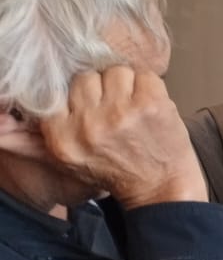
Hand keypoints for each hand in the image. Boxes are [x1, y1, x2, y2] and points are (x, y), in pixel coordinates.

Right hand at [39, 67, 206, 207]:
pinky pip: (144, 73)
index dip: (75, 94)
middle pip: (86, 78)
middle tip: (115, 109)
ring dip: (126, 86)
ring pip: (114, 71)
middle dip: (101, 89)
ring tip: (132, 108)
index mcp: (61, 136)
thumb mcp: (63, 158)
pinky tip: (150, 107)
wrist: (159, 187)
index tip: (88, 103)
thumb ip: (26, 141)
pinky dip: (149, 85)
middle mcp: (87, 125)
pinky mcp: (151, 104)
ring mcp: (121, 113)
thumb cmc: (111, 170)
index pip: (55, 90)